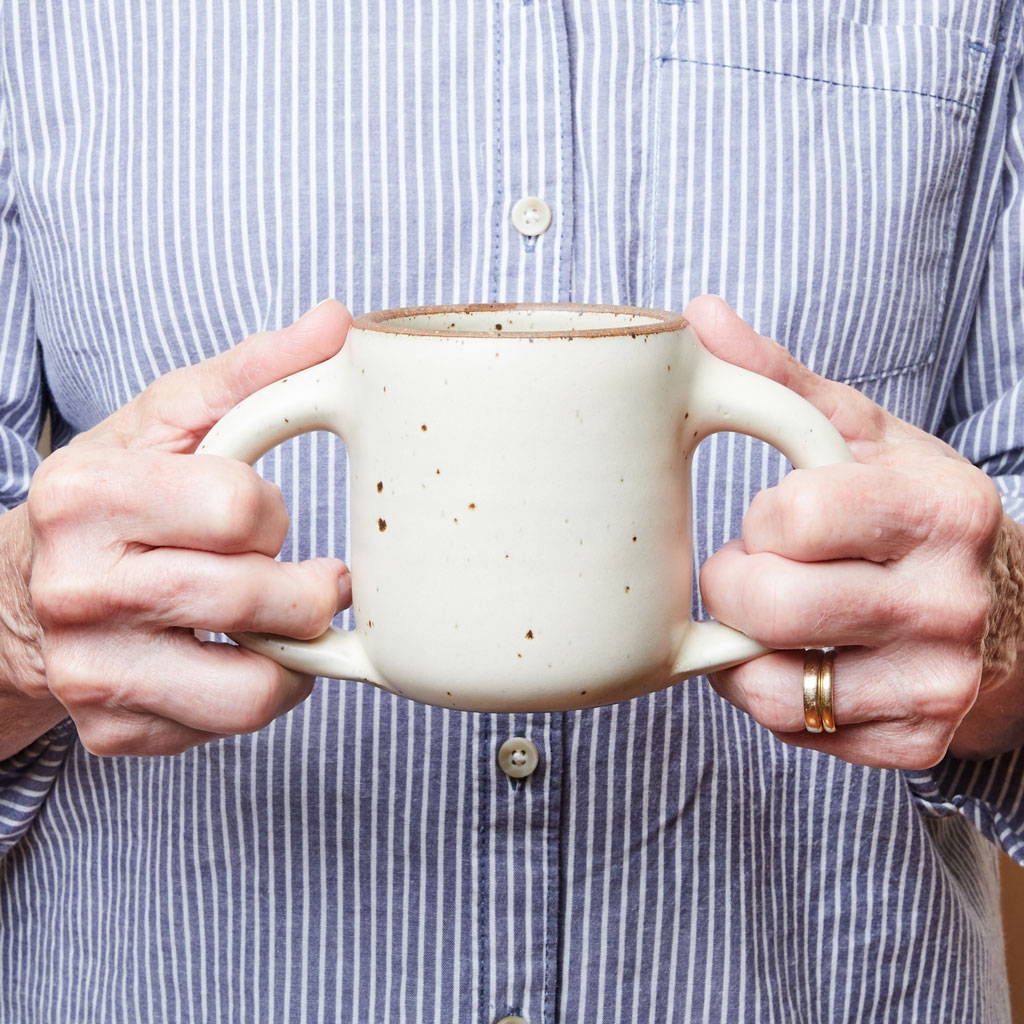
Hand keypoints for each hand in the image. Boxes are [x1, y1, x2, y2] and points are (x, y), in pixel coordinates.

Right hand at [11, 300, 352, 757]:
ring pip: (249, 690)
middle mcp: (79, 588)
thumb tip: (336, 322)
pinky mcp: (111, 729)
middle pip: (251, 600)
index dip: (270, 512)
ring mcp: (92, 669)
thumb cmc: (115, 500)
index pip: (236, 507)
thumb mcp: (166, 423)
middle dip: (305, 590)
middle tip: (310, 579)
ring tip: (286, 625)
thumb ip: (251, 373)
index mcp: (88, 496)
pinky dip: (258, 692)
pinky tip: (239, 658)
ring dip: (293, 655)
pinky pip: (226, 729)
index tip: (255, 517)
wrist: (23, 591)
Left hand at [688, 296, 1023, 768]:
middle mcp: (947, 601)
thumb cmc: (916, 518)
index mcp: (939, 510)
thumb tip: (700, 315)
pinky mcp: (916, 742)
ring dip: (743, 646)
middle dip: (734, 584)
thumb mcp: (865, 440)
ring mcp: (936, 681)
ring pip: (774, 684)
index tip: (781, 517)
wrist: (1014, 616)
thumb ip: (781, 383)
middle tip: (754, 569)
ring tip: (771, 615)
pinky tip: (793, 658)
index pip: (794, 516)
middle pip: (773, 605)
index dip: (763, 518)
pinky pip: (793, 729)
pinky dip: (768, 693)